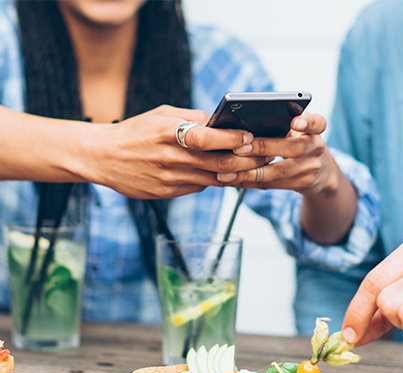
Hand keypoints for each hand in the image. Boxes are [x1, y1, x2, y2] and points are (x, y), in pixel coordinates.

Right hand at [80, 105, 271, 198]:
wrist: (102, 157)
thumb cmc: (134, 132)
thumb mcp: (160, 114)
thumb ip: (191, 118)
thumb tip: (221, 123)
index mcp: (168, 133)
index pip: (209, 138)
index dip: (234, 139)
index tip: (252, 137)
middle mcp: (171, 159)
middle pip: (220, 165)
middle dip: (247, 161)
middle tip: (265, 155)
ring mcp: (170, 179)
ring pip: (214, 180)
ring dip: (237, 174)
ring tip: (253, 166)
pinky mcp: (168, 193)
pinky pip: (199, 188)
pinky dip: (215, 181)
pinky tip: (225, 175)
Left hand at [217, 112, 337, 195]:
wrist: (322, 173)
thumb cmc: (299, 142)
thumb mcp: (298, 131)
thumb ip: (282, 124)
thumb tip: (243, 123)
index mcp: (313, 130)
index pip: (317, 123)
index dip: (308, 122)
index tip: (295, 122)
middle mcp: (315, 149)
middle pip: (294, 149)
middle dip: (264, 148)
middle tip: (238, 148)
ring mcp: (310, 169)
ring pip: (278, 172)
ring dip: (250, 172)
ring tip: (227, 172)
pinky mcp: (301, 185)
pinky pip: (271, 185)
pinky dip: (249, 183)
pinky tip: (233, 180)